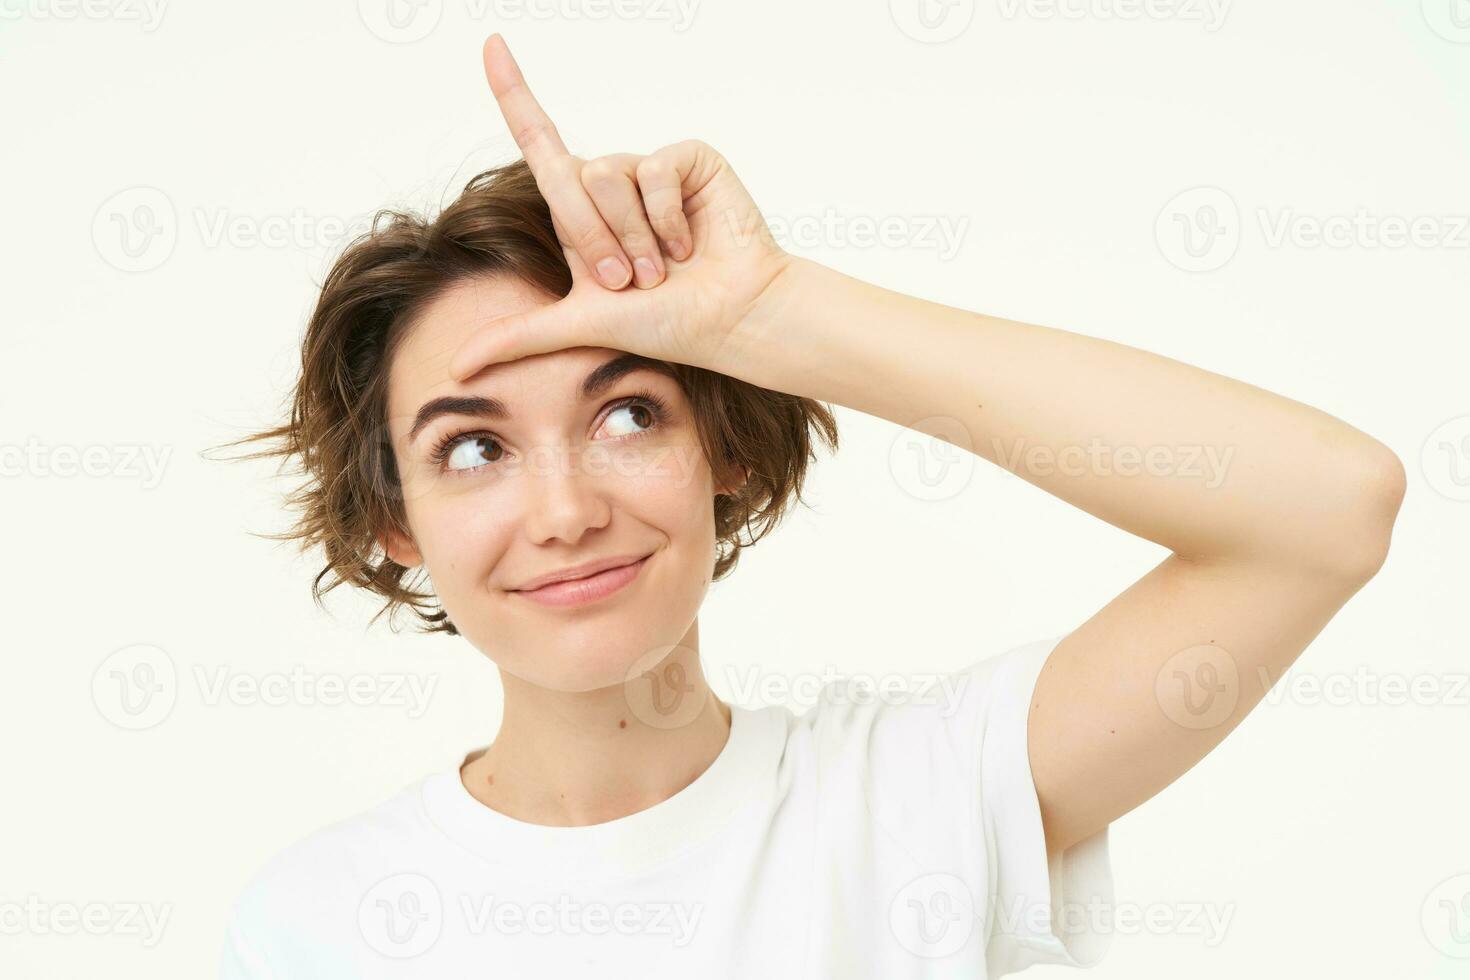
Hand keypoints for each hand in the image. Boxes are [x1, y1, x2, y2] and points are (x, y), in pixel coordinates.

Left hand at [447, 33, 792, 384]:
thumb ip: (517, 337)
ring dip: (632, 235)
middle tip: (630, 282)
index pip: (538, 142)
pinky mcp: (687, 159)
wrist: (728, 321)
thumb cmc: (665, 325)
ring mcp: (650, 169)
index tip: (490, 44)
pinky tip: (688, 243)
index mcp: (581, 213)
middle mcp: (612, 183)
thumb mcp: (577, 326)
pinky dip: (666, 218)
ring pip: (607, 174)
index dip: (513, 94)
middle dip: (594, 241)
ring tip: (660, 268)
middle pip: (567, 180)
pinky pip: (653, 170)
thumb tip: (457, 370)